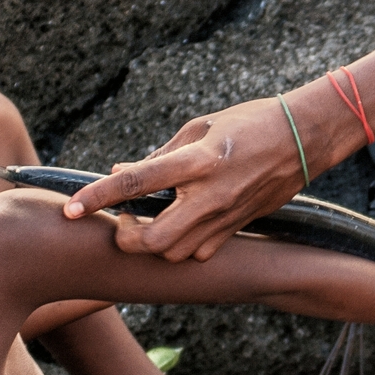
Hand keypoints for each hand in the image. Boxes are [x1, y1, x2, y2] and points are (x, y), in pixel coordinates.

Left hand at [61, 97, 307, 260]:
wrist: (304, 137)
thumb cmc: (249, 122)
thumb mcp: (200, 127)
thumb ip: (160, 155)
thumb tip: (124, 171)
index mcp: (196, 159)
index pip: (135, 183)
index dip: (97, 197)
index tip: (70, 209)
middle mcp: (209, 193)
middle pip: (152, 240)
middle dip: (126, 238)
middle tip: (124, 220)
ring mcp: (226, 215)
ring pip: (174, 253)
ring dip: (153, 243)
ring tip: (150, 221)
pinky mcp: (239, 226)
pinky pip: (200, 253)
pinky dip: (182, 246)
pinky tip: (180, 226)